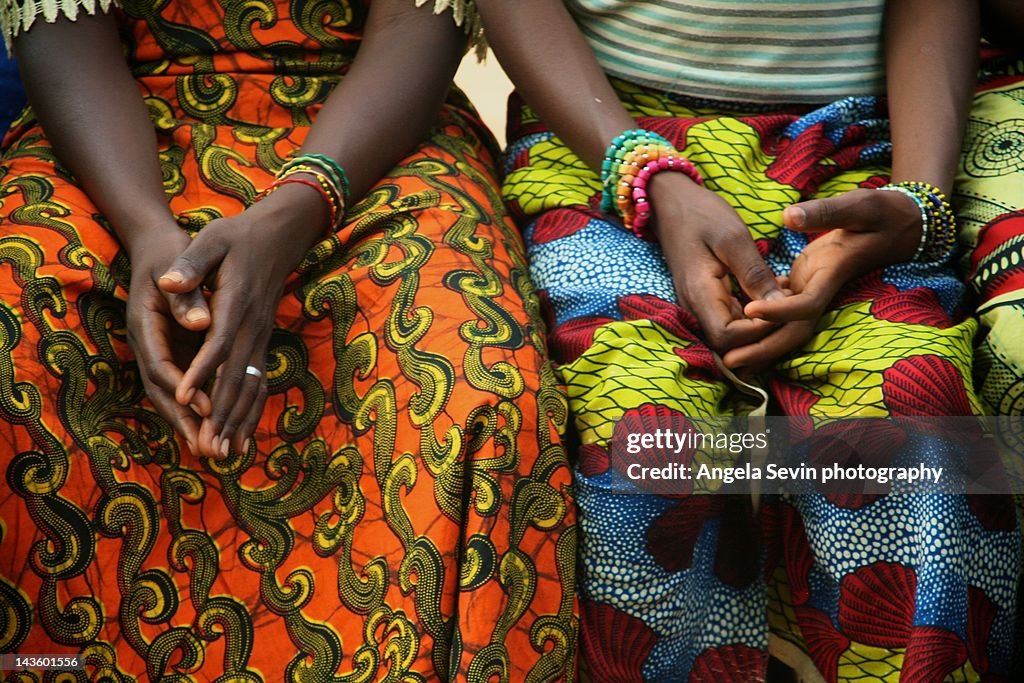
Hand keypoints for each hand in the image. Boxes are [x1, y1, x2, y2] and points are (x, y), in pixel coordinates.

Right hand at [126, 227, 211, 452]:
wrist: (159, 246)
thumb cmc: (170, 253)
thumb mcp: (176, 265)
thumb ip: (187, 298)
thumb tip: (200, 323)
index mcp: (145, 324)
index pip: (159, 365)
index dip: (181, 388)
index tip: (203, 406)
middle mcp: (148, 343)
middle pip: (161, 391)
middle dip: (184, 421)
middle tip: (207, 448)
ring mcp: (160, 350)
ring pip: (171, 395)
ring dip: (190, 423)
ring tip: (213, 451)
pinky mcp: (175, 352)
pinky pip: (185, 387)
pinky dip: (199, 409)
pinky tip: (218, 428)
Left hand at [158, 183, 327, 459]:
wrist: (281, 236)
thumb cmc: (239, 236)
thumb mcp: (212, 239)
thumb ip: (190, 263)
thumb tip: (166, 281)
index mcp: (237, 303)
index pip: (218, 343)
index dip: (202, 371)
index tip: (186, 397)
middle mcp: (253, 326)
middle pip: (237, 375)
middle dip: (221, 413)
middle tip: (208, 446)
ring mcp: (262, 337)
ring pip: (250, 385)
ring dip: (238, 421)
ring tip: (225, 453)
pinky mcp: (263, 342)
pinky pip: (259, 383)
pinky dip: (251, 412)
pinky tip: (244, 437)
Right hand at [649, 174, 784, 353]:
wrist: (669, 202)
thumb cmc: (700, 214)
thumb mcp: (732, 237)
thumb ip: (754, 274)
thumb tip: (780, 306)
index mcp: (699, 295)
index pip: (728, 338)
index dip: (758, 332)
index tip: (783, 306)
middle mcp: (695, 308)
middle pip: (731, 344)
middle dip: (765, 333)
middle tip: (793, 306)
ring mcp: (699, 306)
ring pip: (733, 335)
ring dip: (762, 324)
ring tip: (788, 298)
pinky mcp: (706, 300)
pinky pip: (732, 319)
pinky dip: (755, 314)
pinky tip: (774, 293)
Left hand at [723, 187, 921, 369]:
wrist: (900, 225)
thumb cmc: (882, 213)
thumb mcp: (860, 205)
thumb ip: (826, 212)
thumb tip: (789, 216)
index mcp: (832, 275)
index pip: (807, 304)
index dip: (780, 311)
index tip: (750, 310)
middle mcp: (821, 290)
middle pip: (793, 331)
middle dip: (763, 348)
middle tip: (728, 362)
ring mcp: (812, 290)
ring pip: (785, 328)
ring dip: (758, 344)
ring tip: (725, 359)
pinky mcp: (804, 284)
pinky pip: (779, 312)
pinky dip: (758, 322)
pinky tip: (731, 327)